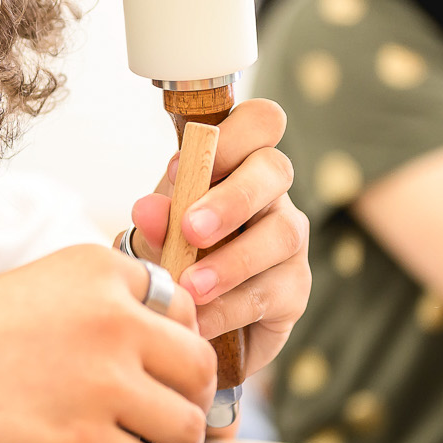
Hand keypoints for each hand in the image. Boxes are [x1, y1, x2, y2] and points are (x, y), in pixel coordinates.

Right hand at [0, 246, 215, 442]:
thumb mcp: (36, 292)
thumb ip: (96, 313)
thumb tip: (159, 362)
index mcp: (99, 270)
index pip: (182, 307)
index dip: (178, 346)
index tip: (164, 372)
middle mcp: (111, 317)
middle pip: (198, 366)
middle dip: (193, 400)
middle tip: (173, 421)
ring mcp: (101, 380)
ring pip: (186, 423)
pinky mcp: (81, 440)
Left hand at [126, 97, 311, 381]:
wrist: (184, 320)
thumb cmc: (172, 257)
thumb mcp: (154, 237)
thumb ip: (154, 222)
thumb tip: (148, 209)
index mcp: (238, 163)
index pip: (260, 122)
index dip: (234, 134)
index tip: (183, 165)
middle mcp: (271, 195)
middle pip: (275, 171)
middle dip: (232, 199)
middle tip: (191, 230)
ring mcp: (288, 241)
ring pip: (281, 235)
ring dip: (232, 261)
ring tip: (190, 286)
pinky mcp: (294, 290)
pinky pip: (273, 293)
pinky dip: (231, 308)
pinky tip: (200, 319)